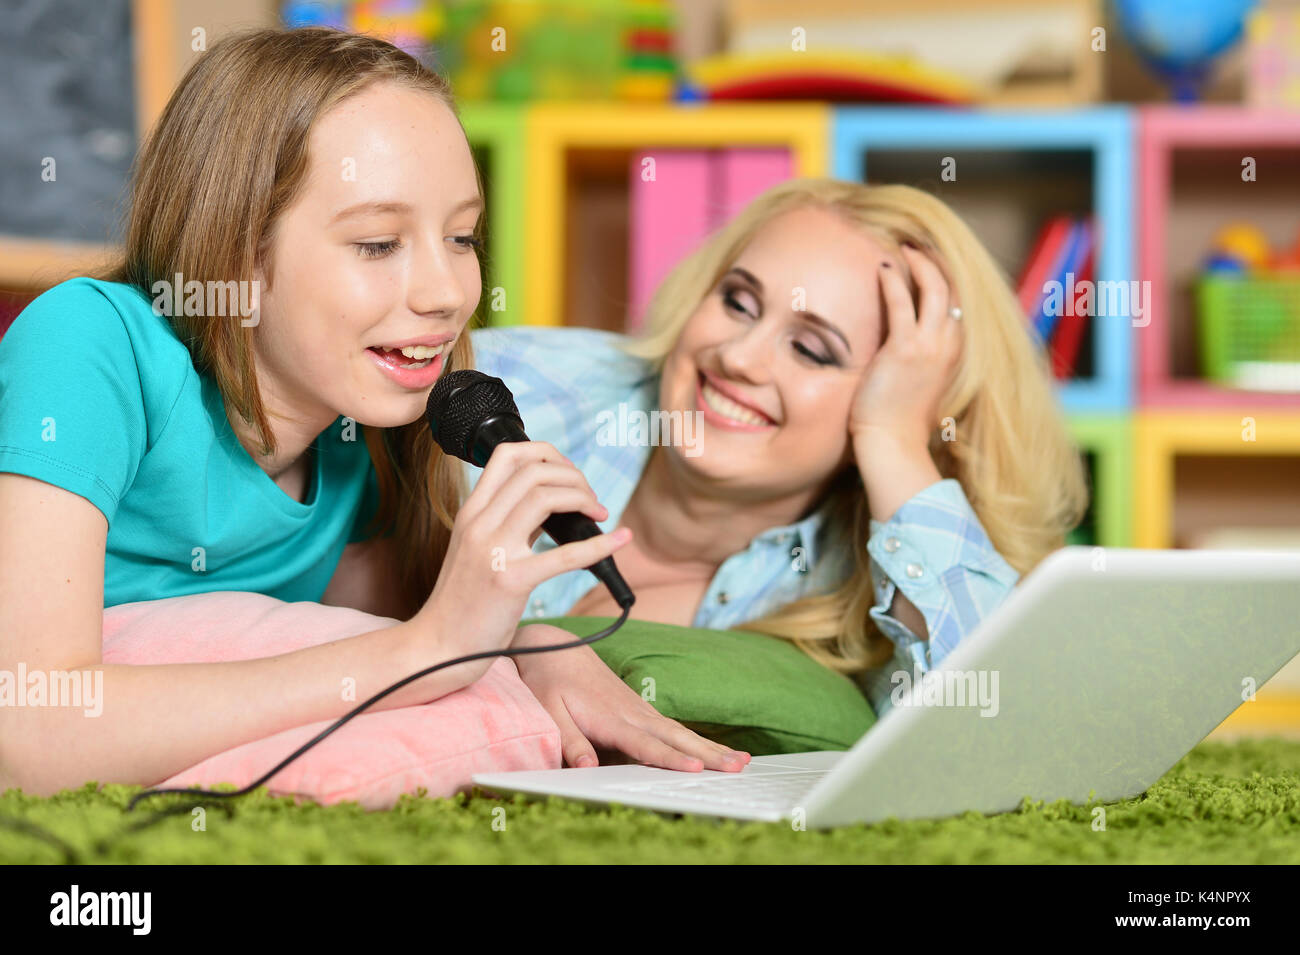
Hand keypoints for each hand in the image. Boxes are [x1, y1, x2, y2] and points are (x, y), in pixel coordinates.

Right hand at [415, 442, 630, 668]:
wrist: (439, 645)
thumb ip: (512, 523)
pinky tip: (619, 539)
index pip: (508, 454)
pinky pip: (564, 554)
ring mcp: (493, 550)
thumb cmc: (464, 602)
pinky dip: (599, 544)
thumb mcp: (479, 549)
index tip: (568, 474)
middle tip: (591, 500)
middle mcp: (479, 523)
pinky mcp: (510, 582)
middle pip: (534, 471)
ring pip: (545, 496)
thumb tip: (555, 503)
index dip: (547, 452)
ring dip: (583, 497)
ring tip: (598, 513)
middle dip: (574, 477)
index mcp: (471, 512)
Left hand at [510, 623, 751, 772]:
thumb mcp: (549, 712)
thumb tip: (587, 767)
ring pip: (681, 732)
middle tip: (738, 768)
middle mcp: (632, 713)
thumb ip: (569, 740)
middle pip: (676, 737)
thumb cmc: (549, 682)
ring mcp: (640, 709)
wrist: (556, 648)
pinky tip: (715, 752)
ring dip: (712, 747)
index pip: (645, 744)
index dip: (671, 758)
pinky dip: (698, 740)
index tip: (696, 768)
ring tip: (741, 761)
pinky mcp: (641, 709)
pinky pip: (674, 728)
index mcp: (610, 718)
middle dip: (709, 754)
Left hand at [849, 243, 962, 455]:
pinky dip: (893, 281)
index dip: (946, 280)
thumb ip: (922, 363)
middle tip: (917, 247)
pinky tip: (883, 268)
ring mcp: (930, 346)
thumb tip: (907, 354)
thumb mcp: (920, 386)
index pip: (957, 305)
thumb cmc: (900, 422)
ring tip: (904, 248)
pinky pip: (901, 302)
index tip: (930, 264)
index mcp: (955, 353)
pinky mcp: (904, 349)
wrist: (893, 444)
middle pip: (952, 290)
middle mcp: (949, 345)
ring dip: (920, 263)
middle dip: (936, 264)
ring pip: (934, 288)